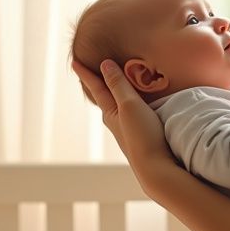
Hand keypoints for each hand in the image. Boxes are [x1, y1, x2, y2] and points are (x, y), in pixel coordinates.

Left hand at [71, 59, 174, 187]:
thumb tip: (104, 64)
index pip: (97, 87)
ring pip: (116, 108)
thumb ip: (118, 85)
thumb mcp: (129, 105)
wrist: (155, 168)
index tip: (74, 62)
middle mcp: (115, 122)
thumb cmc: (142, 134)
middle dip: (98, 85)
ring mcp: (127, 131)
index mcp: (110, 112)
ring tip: (112, 87)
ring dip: (113, 95)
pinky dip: (127, 105)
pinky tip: (132, 109)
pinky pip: (128, 116)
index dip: (86, 74)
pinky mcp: (139, 138)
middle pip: (104, 98)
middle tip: (90, 73)